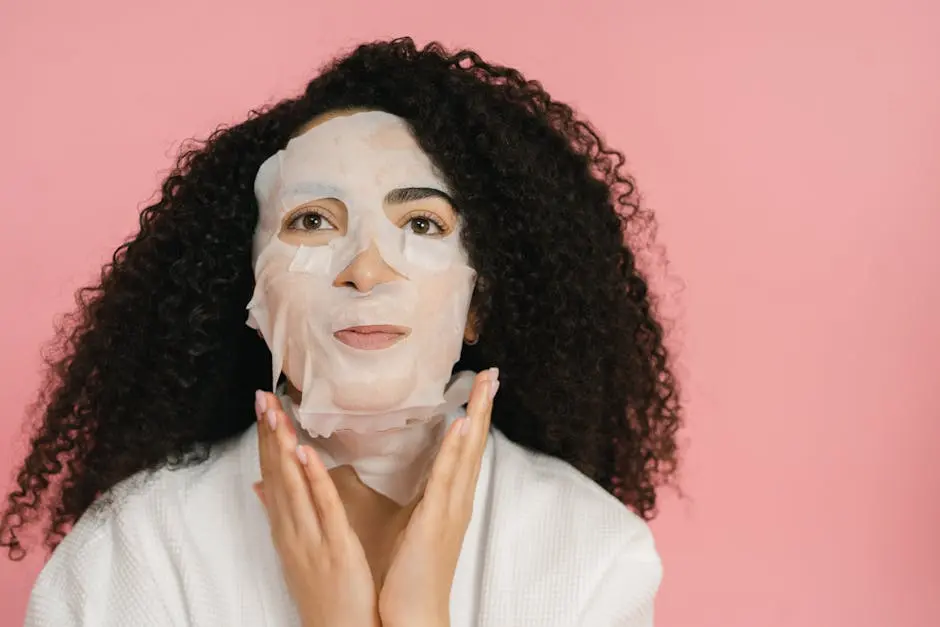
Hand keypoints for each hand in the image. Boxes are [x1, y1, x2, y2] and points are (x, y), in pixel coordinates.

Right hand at [254, 392, 379, 626]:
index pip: (272, 472)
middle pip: (277, 473)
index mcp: (286, 527)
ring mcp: (311, 537)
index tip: (264, 403)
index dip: (266, 437)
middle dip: (269, 433)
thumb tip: (261, 484)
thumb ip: (281, 514)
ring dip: (284, 447)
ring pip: (294, 485)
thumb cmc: (323, 590)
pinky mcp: (335, 546)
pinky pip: (323, 509)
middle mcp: (292, 528)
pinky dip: (313, 480)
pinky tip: (306, 454)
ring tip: (277, 413)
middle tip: (263, 395)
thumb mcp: (296, 550)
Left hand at [378, 368, 498, 626]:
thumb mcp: (412, 525)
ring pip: (467, 454)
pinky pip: (447, 479)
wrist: (414, 615)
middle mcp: (457, 500)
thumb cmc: (409, 575)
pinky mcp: (436, 520)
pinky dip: (456, 451)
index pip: (466, 448)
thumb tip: (404, 470)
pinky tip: (462, 426)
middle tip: (492, 373)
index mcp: (451, 500)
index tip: (481, 385)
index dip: (474, 415)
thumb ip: (416, 496)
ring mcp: (451, 509)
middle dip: (483, 407)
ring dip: (476, 417)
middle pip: (475, 444)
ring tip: (484, 385)